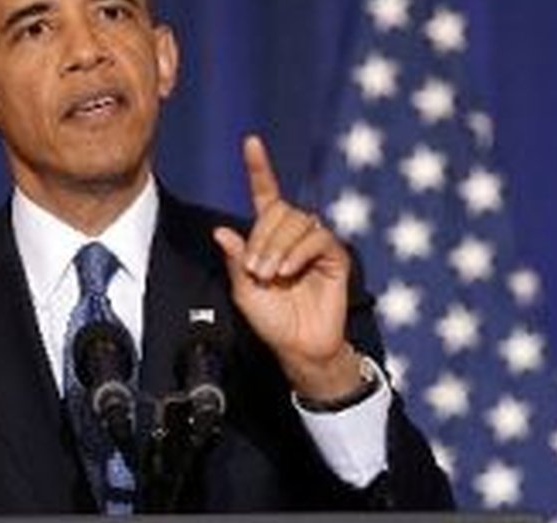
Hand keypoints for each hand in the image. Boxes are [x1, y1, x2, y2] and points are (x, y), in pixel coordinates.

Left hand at [213, 136, 360, 401]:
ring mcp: (316, 244)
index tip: (251, 142)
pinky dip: (298, 253)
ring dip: (277, 247)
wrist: (298, 346)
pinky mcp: (335, 257)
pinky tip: (288, 272)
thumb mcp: (244, 291)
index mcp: (270, 237)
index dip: (260, 168)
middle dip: (262, 238)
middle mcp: (294, 235)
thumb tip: (221, 231)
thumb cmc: (272, 320)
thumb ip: (236, 260)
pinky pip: (317, 239)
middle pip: (279, 211)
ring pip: (297, 222)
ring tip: (270, 275)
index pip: (266, 195)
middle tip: (255, 270)